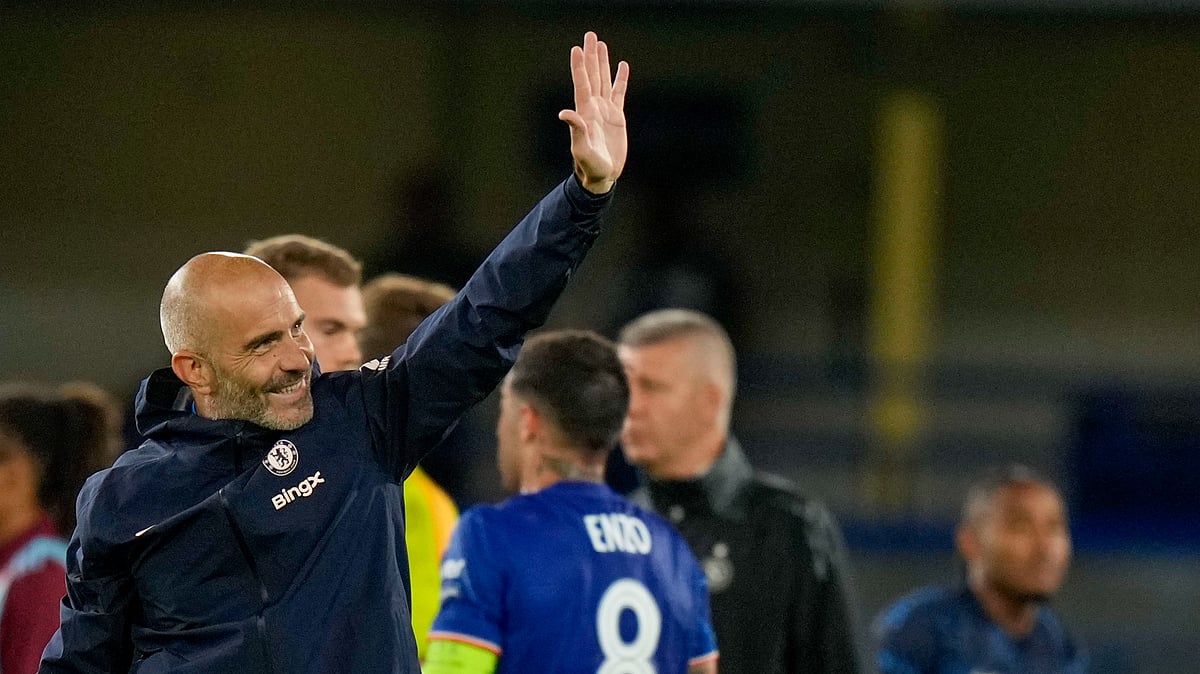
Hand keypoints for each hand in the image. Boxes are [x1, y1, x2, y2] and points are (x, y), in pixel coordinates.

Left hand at [559, 31, 628, 194]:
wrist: (602, 175)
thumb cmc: (589, 165)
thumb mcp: (581, 149)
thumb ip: (576, 130)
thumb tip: (564, 113)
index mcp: (585, 113)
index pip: (582, 84)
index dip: (579, 67)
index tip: (577, 48)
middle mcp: (593, 107)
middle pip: (592, 75)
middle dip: (591, 56)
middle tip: (590, 35)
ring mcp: (605, 111)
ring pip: (604, 80)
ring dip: (603, 62)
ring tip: (601, 44)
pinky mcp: (616, 117)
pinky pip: (619, 93)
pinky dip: (620, 80)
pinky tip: (622, 66)